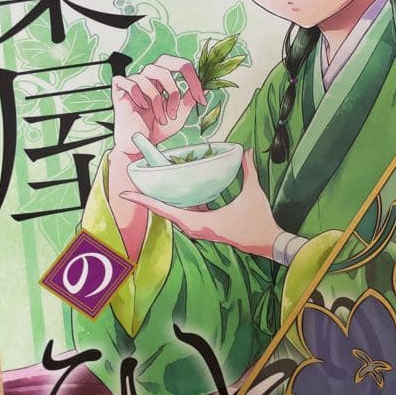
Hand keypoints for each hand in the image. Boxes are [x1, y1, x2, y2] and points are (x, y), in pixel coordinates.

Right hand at [112, 55, 206, 157]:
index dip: (193, 79)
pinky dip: (138, 95)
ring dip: (159, 101)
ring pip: (149, 75)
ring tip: (161, 119)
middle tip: (178, 103)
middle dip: (175, 83)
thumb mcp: (179, 115)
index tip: (201, 99)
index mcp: (163, 79)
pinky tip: (142, 108)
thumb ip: (188, 101)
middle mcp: (149, 77)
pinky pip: (129, 82)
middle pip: (164, 59)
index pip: (179, 65)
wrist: (139, 145)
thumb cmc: (156, 129)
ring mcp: (134, 81)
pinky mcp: (119, 90)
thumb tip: (206, 88)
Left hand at [120, 149, 282, 259]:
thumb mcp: (253, 193)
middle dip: (148, 200)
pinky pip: (185, 217)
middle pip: (165, 213)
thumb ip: (249, 171)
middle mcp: (196, 229)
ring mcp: (200, 231)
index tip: (127, 195)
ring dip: (161, 204)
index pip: (166, 211)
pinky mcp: (206, 230)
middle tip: (133, 186)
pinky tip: (174, 197)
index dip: (145, 202)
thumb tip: (247, 151)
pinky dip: (177, 207)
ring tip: (147, 190)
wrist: (268, 243)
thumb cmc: (259, 221)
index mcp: (201, 223)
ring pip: (174, 216)